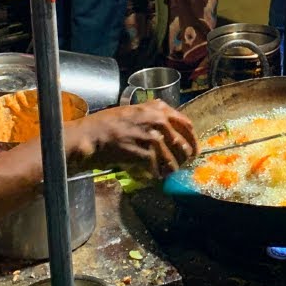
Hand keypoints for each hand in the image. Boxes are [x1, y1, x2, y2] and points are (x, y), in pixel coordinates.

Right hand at [69, 100, 197, 178]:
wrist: (92, 136)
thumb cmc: (108, 123)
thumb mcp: (134, 110)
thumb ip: (153, 116)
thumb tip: (168, 131)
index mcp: (158, 109)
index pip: (186, 125)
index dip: (192, 140)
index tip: (193, 150)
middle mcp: (159, 121)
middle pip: (183, 145)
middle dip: (183, 158)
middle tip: (180, 166)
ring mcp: (153, 138)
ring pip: (172, 161)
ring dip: (169, 170)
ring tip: (163, 173)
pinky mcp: (146, 154)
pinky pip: (157, 170)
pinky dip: (154, 175)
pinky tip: (149, 175)